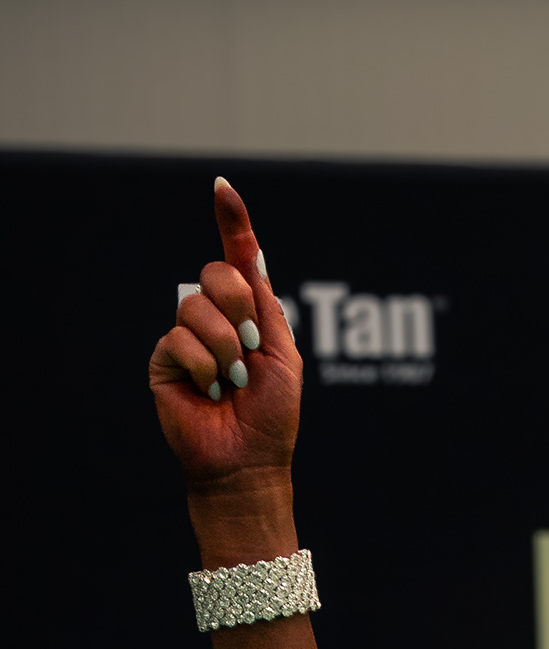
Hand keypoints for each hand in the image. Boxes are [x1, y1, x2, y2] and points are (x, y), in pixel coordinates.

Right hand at [149, 178, 300, 530]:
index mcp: (247, 314)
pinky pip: (180, 340)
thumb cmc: (271, 414)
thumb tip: (250, 255)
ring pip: (197, 308)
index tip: (223, 188)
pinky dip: (205, 368)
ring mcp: (187, 338)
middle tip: (250, 350)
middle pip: (216, 275)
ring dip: (226, 349)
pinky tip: (210, 392)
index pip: (235, 260)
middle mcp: (215, 319)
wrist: (248, 460)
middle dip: (239, 308)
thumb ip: (265, 305)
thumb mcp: (283, 353)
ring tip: (232, 382)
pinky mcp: (164, 360)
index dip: (231, 223)